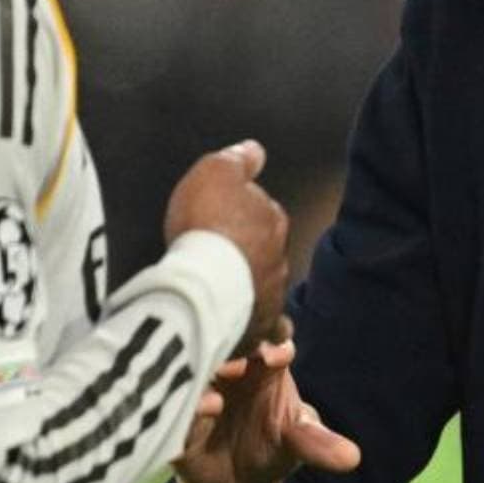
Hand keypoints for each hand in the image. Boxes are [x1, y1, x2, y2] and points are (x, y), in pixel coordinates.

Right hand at [164, 141, 288, 347]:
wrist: (204, 281)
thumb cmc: (206, 224)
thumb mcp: (215, 172)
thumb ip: (237, 159)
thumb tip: (255, 149)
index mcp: (273, 219)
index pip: (263, 210)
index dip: (241, 213)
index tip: (222, 218)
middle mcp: (279, 256)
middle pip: (266, 250)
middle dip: (250, 251)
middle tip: (223, 254)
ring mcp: (272, 292)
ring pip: (267, 287)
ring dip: (254, 287)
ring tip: (234, 291)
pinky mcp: (260, 325)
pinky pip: (269, 327)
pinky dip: (267, 327)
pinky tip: (265, 333)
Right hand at [176, 338, 361, 482]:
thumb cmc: (270, 447)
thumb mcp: (297, 443)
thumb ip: (318, 443)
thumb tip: (352, 457)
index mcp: (261, 358)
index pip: (268, 333)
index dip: (272, 338)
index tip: (278, 357)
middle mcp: (227, 361)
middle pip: (227, 341)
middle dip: (233, 350)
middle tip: (240, 365)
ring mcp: (198, 383)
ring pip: (196, 366)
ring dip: (205, 373)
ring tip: (218, 394)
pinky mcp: (175, 411)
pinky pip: (175, 403)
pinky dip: (187, 407)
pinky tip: (202, 410)